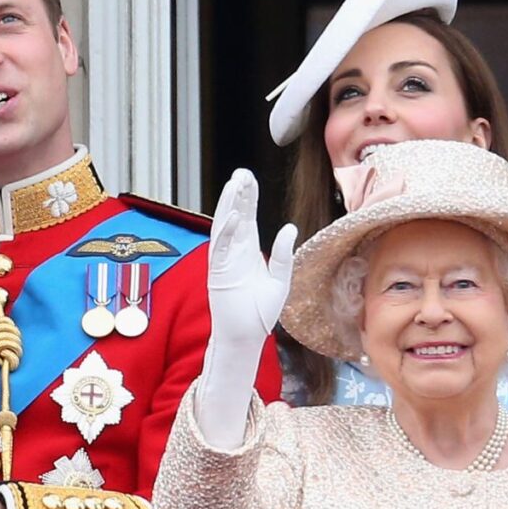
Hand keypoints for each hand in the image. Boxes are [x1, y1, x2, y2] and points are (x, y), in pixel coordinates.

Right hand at [196, 170, 295, 447]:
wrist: (247, 335)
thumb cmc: (261, 312)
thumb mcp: (279, 280)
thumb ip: (282, 255)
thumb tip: (289, 228)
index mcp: (249, 251)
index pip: (248, 218)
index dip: (248, 199)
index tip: (249, 178)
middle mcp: (234, 252)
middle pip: (235, 216)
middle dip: (238, 195)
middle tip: (242, 173)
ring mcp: (224, 260)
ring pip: (225, 226)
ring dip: (229, 206)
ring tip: (235, 185)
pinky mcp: (218, 272)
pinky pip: (220, 248)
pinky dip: (225, 232)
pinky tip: (232, 216)